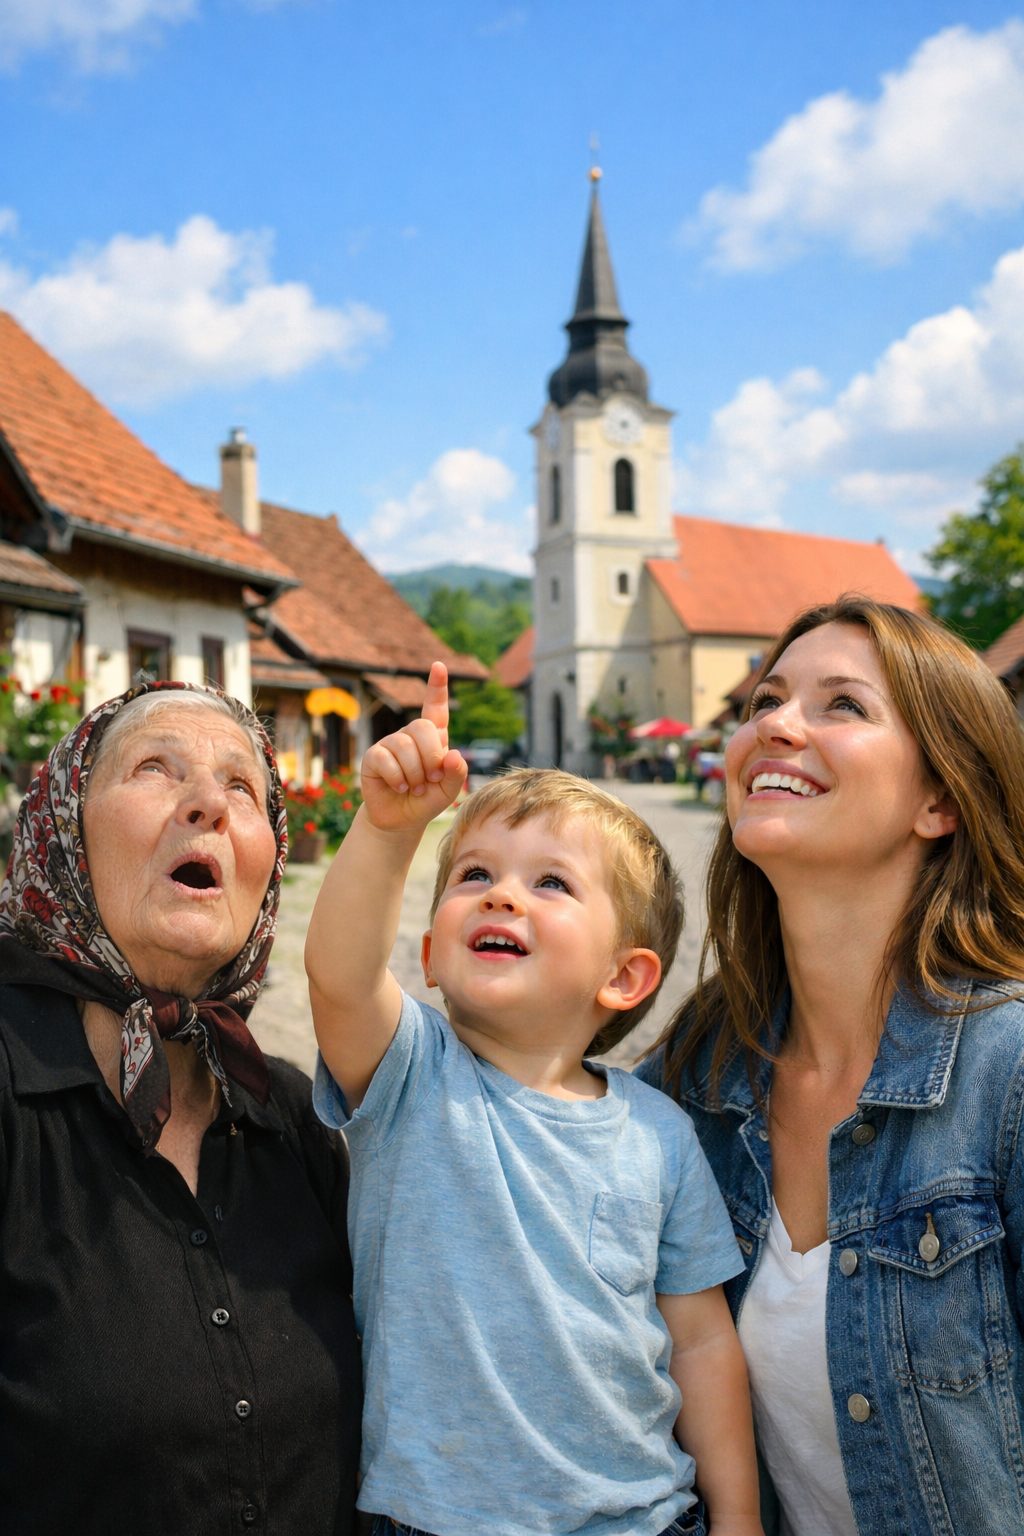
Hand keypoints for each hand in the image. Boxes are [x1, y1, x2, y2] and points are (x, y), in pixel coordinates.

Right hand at [360, 661, 467, 831]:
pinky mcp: (373, 756)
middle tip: (432, 779)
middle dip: (431, 757)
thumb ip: (457, 773)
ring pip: (405, 746)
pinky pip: (386, 759)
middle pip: (423, 727)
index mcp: (433, 739)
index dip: (437, 687)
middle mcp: (411, 736)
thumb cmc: (427, 801)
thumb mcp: (449, 790)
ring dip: (415, 774)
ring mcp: (391, 743)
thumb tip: (453, 753)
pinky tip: (399, 787)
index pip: (435, 708)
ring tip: (415, 788)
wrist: (401, 820)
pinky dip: (398, 778)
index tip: (438, 666)